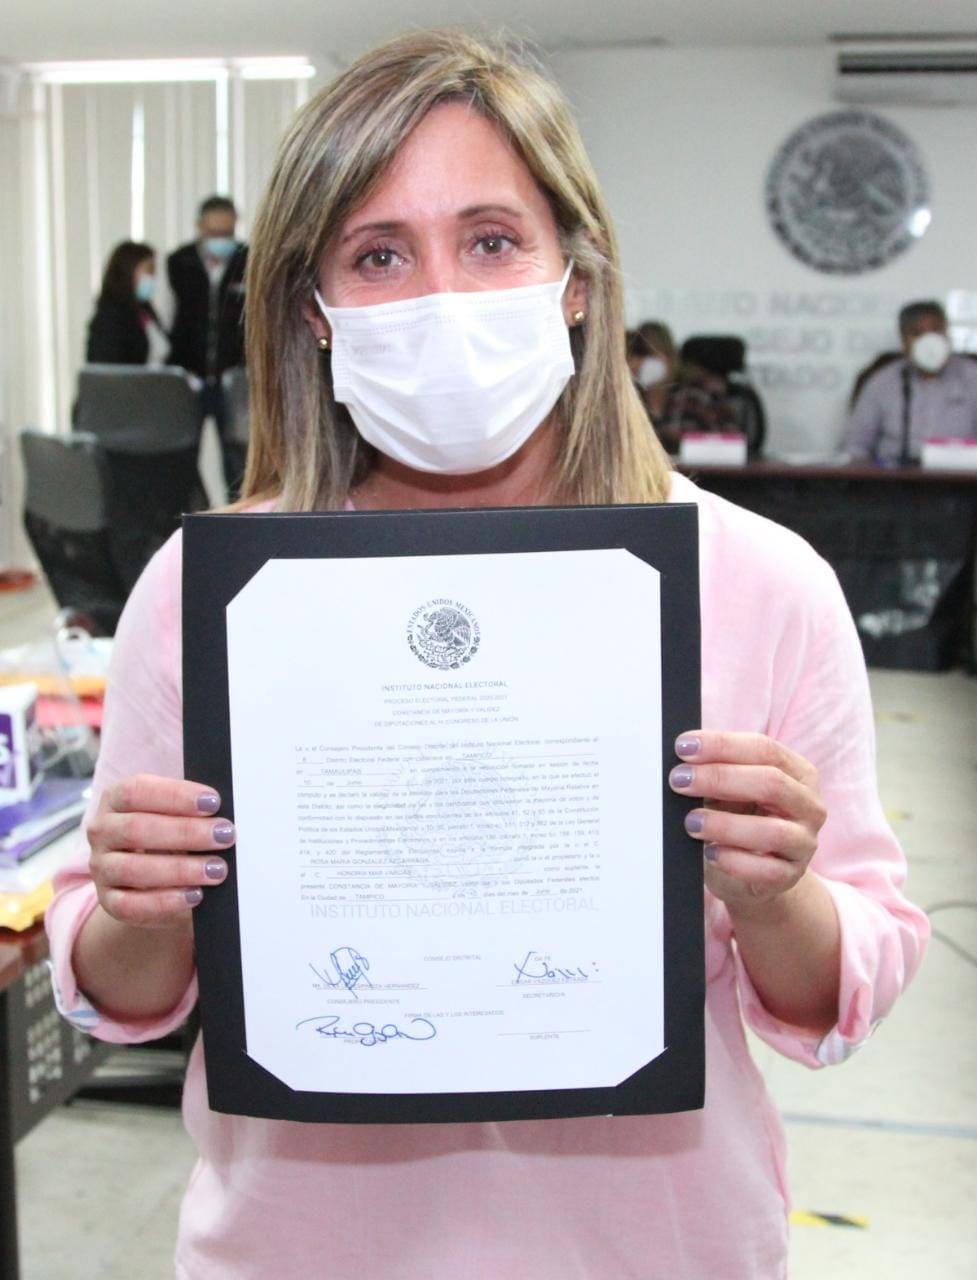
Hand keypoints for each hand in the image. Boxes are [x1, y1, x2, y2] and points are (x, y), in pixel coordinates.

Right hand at [88, 774, 233, 929]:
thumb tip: (223, 816)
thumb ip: (193, 811)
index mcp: (116, 799)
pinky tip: (195, 895)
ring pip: (132, 869)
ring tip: (216, 869)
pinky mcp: (108, 901)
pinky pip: (131, 905)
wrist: (155, 879)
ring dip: (180, 869)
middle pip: (136, 828)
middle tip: (224, 835)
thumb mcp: (177, 815)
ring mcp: (102, 868)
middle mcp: (102, 831)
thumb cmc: (171, 835)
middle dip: (186, 832)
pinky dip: (165, 902)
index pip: (136, 791)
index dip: (175, 796)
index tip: (213, 802)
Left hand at [669, 731, 826, 911]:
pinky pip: (766, 871)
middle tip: (679, 780)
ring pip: (772, 831)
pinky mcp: (791, 877)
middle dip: (719, 778)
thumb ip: (717, 774)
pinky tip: (710, 853)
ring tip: (691, 823)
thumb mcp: (732, 792)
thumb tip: (684, 763)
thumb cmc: (741, 821)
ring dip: (725, 825)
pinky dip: (734, 861)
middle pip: (771, 783)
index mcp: (799, 773)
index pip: (764, 749)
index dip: (722, 745)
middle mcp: (809, 806)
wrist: (755, 875)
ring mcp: (804, 843)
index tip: (684, 747)